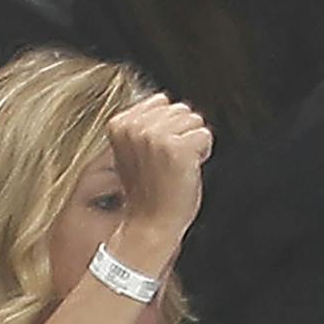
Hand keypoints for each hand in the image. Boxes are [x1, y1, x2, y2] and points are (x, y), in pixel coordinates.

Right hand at [107, 92, 212, 260]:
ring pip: (195, 120)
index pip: (162, 101)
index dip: (166, 127)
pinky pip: (205, 136)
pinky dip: (201, 154)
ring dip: (191, 144)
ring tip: (174, 166)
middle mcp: (134, 127)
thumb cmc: (146, 192)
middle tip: (165, 163)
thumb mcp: (132, 151)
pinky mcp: (175, 147)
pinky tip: (184, 170)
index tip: (153, 153)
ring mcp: (154, 136)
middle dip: (180, 134)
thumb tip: (161, 99)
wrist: (148, 224)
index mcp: (119, 124)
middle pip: (181, 109)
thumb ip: (144, 124)